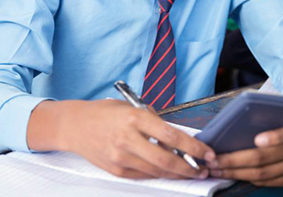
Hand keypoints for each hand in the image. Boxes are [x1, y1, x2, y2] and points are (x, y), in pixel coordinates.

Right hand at [31, 99, 214, 179]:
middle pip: (166, 160)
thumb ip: (155, 121)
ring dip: (177, 174)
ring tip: (191, 172)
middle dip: (190, 167)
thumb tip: (179, 138)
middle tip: (204, 169)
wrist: (75, 125)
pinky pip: (144, 175)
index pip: (172, 136)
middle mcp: (127, 139)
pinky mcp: (116, 169)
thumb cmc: (105, 113)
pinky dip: (159, 174)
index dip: (194, 147)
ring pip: (157, 171)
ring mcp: (120, 157)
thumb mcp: (132, 107)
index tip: (208, 153)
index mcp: (135, 118)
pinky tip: (169, 171)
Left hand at [205, 115, 282, 186]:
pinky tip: (230, 174)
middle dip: (235, 160)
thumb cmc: (277, 119)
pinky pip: (265, 182)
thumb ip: (259, 114)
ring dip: (236, 172)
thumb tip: (232, 121)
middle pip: (264, 158)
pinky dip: (246, 178)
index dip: (273, 138)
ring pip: (262, 174)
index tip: (256, 139)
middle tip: (215, 160)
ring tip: (216, 169)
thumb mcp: (273, 111)